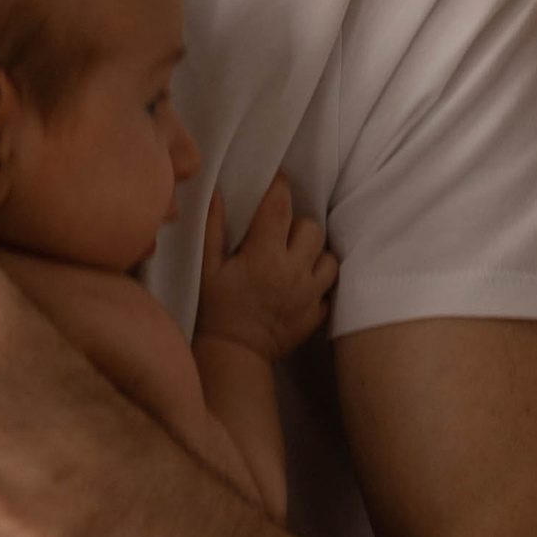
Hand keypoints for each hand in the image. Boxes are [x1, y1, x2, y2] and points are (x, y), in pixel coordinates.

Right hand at [194, 179, 337, 359]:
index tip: (275, 182)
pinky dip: (319, 282)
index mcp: (263, 255)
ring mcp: (310, 293)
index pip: (279, 206)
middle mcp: (293, 271)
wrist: (234, 354)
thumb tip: (216, 193)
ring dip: (314, 254)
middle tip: (278, 235)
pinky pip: (330, 288)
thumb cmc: (215, 309)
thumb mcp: (206, 268)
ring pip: (329, 257)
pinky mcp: (317, 313)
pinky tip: (301, 284)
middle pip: (311, 228)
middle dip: (296, 226)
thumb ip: (212, 229)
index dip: (278, 187)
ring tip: (295, 259)